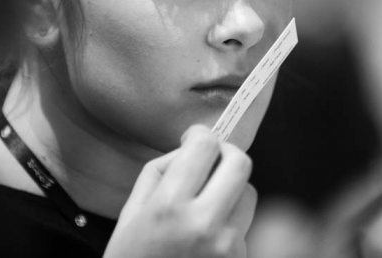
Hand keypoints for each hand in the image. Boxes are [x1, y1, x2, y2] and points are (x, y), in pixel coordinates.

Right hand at [103, 125, 256, 257]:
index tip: (194, 139)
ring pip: (249, 193)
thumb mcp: (131, 212)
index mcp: (169, 207)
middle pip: (241, 163)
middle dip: (225, 155)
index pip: (206, 146)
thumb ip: (162, 171)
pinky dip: (231, 223)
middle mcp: (204, 224)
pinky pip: (246, 225)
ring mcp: (227, 247)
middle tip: (210, 161)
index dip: (200, 135)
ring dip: (231, 191)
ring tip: (206, 207)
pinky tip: (208, 238)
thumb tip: (192, 146)